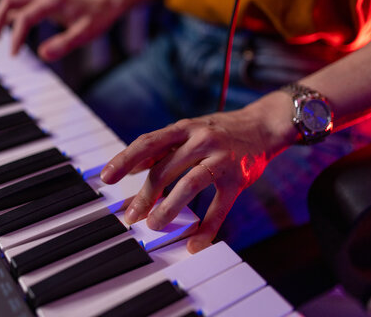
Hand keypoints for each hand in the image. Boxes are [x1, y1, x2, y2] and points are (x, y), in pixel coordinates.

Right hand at [0, 0, 120, 59]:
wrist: (104, 5)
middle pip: (8, 1)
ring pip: (10, 3)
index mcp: (51, 1)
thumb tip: (43, 55)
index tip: (14, 54)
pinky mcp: (40, 2)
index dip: (16, 37)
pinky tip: (9, 34)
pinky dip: (10, 19)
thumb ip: (64, 44)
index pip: (25, 18)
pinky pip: (19, 7)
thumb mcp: (84, 34)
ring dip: (0, 19)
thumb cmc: (96, 19)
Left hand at [100, 92, 296, 252]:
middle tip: (131, 215)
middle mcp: (200, 140)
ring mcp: (220, 159)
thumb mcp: (189, 130)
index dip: (125, 159)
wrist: (263, 125)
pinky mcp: (238, 178)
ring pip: (189, 185)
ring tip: (154, 225)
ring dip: (168, 208)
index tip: (106, 177)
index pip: (148, 142)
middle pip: (165, 169)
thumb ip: (163, 146)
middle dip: (145, 195)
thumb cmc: (219, 130)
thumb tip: (134, 165)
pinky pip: (220, 207)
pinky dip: (206, 229)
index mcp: (184, 128)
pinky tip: (194, 245)